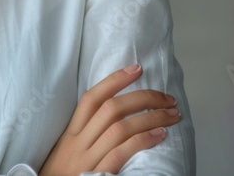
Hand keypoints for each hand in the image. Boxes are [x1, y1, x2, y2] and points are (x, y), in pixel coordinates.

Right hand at [37, 63, 180, 175]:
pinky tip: (159, 135)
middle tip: (167, 98)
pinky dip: (142, 141)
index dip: (114, 80)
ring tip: (171, 115)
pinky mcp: (94, 175)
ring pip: (119, 129)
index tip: (137, 68)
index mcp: (70, 133)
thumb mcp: (66, 150)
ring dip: (150, 118)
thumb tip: (114, 115)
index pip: (91, 99)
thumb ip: (84, 133)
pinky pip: (120, 153)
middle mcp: (78, 142)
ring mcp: (86, 159)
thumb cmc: (61, 175)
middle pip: (110, 109)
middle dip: (143, 98)